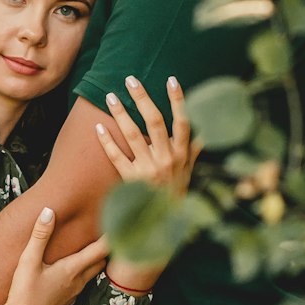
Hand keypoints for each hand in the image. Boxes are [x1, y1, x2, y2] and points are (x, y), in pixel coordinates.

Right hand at [0, 207, 106, 304]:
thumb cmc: (24, 294)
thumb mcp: (28, 262)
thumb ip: (39, 236)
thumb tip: (48, 211)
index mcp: (72, 270)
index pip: (99, 250)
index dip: (111, 237)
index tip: (120, 224)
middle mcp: (77, 283)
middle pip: (100, 263)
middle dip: (107, 249)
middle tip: (111, 234)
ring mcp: (73, 295)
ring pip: (91, 275)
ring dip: (95, 262)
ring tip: (94, 250)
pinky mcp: (65, 304)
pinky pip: (80, 286)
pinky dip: (83, 275)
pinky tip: (73, 272)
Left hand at [96, 74, 200, 195]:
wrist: (161, 225)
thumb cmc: (174, 195)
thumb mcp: (189, 174)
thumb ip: (194, 152)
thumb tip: (205, 132)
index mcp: (182, 155)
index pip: (183, 123)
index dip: (178, 101)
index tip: (171, 80)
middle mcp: (166, 160)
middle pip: (155, 122)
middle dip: (143, 98)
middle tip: (130, 80)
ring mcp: (148, 169)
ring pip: (133, 135)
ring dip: (121, 113)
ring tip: (110, 96)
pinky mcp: (130, 180)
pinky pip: (117, 157)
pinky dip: (107, 141)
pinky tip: (98, 127)